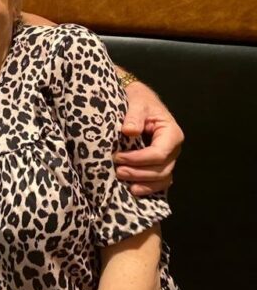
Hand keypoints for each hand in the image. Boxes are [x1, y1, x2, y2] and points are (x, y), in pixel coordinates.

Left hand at [114, 81, 183, 195]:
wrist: (139, 100)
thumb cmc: (139, 100)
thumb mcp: (137, 103)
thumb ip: (134, 116)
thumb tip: (129, 131)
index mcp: (171, 133)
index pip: (159, 153)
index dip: (139, 159)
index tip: (118, 157)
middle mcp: (173, 148)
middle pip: (161, 169)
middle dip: (138, 172)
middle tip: (117, 170)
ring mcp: (168, 157)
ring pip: (161, 178)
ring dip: (142, 182)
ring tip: (121, 178)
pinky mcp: (160, 163)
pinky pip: (160, 180)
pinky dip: (148, 187)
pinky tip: (133, 189)